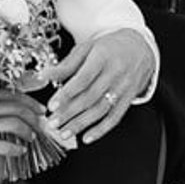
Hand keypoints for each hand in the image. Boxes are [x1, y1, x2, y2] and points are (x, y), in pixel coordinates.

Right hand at [0, 92, 44, 164]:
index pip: (9, 95)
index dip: (27, 101)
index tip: (37, 108)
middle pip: (15, 108)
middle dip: (33, 116)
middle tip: (41, 123)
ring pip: (13, 124)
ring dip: (27, 131)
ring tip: (31, 137)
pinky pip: (3, 146)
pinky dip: (16, 148)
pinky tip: (20, 151)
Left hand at [42, 30, 155, 144]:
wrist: (140, 47)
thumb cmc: (110, 47)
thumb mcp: (87, 48)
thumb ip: (66, 65)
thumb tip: (44, 75)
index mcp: (102, 57)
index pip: (83, 79)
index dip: (66, 94)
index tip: (52, 106)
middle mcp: (115, 73)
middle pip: (90, 98)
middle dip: (69, 113)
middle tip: (53, 123)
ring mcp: (124, 87)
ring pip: (101, 110)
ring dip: (81, 124)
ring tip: (64, 133)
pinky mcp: (129, 98)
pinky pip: (115, 117)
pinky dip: (101, 130)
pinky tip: (87, 137)